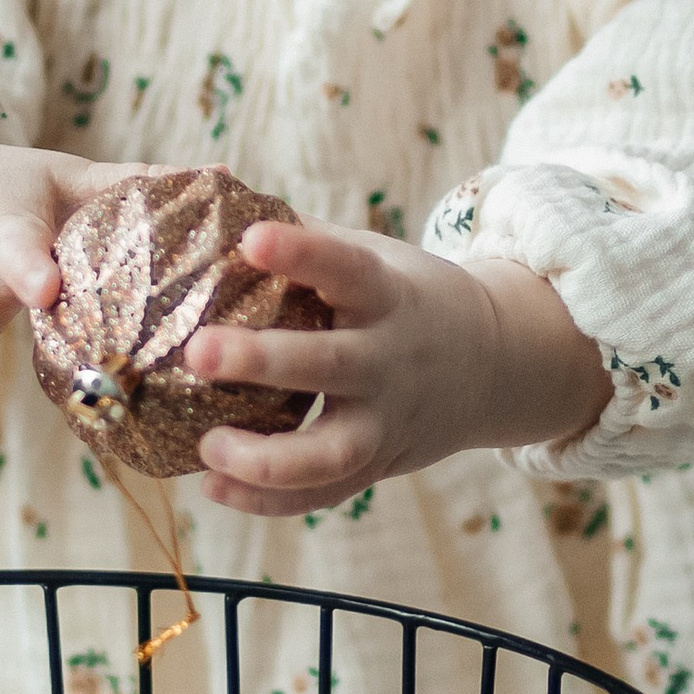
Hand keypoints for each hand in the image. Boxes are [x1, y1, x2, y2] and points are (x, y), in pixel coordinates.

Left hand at [186, 223, 611, 517]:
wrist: (495, 363)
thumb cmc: (403, 298)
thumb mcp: (372, 258)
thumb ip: (302, 237)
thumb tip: (212, 194)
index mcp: (387, 295)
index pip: (346, 267)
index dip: (301, 253)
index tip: (251, 238)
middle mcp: (391, 359)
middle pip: (331, 365)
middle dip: (263, 361)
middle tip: (197, 350)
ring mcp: (387, 419)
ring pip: (331, 451)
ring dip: (266, 457)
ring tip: (206, 445)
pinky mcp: (378, 464)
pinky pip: (322, 493)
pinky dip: (267, 499)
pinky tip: (211, 486)